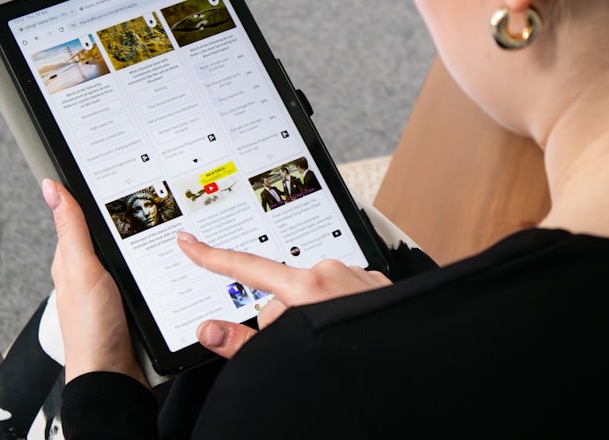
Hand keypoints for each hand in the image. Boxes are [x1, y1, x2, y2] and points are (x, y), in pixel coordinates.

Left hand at [44, 179, 148, 387]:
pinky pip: (150, 278)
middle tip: (153, 205)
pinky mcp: (135, 305)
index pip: (82, 216)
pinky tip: (171, 266)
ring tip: (167, 232)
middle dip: (132, 222)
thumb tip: (52, 187)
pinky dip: (161, 272)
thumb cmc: (91, 332)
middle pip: (114, 235)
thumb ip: (71, 229)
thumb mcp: (81, 270)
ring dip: (150, 248)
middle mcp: (91, 273)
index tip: (116, 174)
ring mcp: (114, 290)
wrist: (115, 380)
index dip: (97, 196)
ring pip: (135, 256)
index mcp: (72, 260)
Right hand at [176, 231, 390, 359]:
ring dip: (313, 317)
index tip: (189, 242)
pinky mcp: (374, 283)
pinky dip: (337, 310)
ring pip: (312, 295)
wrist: (419, 365)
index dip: (211, 256)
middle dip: (283, 321)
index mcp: (305, 287)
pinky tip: (349, 334)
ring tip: (334, 346)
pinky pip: (340, 292)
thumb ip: (245, 344)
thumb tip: (210, 331)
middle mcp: (329, 272)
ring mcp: (355, 275)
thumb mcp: (292, 356)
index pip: (245, 267)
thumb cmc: (359, 362)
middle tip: (302, 350)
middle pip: (281, 295)